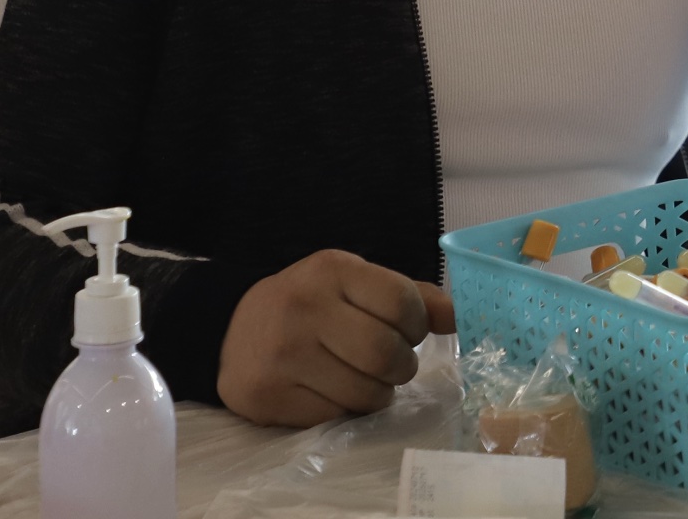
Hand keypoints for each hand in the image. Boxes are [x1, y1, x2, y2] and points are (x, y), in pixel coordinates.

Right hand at [216, 250, 455, 427]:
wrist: (229, 331)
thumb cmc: (309, 304)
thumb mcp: (353, 284)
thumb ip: (409, 297)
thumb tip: (457, 317)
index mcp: (332, 270)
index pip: (403, 303)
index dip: (417, 326)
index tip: (408, 332)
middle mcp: (304, 308)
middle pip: (387, 354)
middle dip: (402, 367)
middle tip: (391, 365)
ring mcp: (283, 355)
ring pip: (366, 394)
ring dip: (377, 394)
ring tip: (360, 379)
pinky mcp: (268, 396)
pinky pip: (334, 417)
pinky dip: (344, 411)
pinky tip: (329, 392)